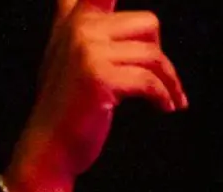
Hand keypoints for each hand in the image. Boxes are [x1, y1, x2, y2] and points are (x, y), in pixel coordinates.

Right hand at [12, 0, 186, 187]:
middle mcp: (78, 26)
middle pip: (149, 24)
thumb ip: (81, 15)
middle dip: (161, 58)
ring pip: (154, 54)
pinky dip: (165, 97)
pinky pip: (151, 79)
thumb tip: (98, 1)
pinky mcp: (99, 75)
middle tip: (165, 86)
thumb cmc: (70, 104)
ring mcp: (86, 49)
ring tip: (171, 101)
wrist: (51, 146)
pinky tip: (165, 109)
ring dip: (170, 83)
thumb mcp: (71, 52)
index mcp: (74, 16)